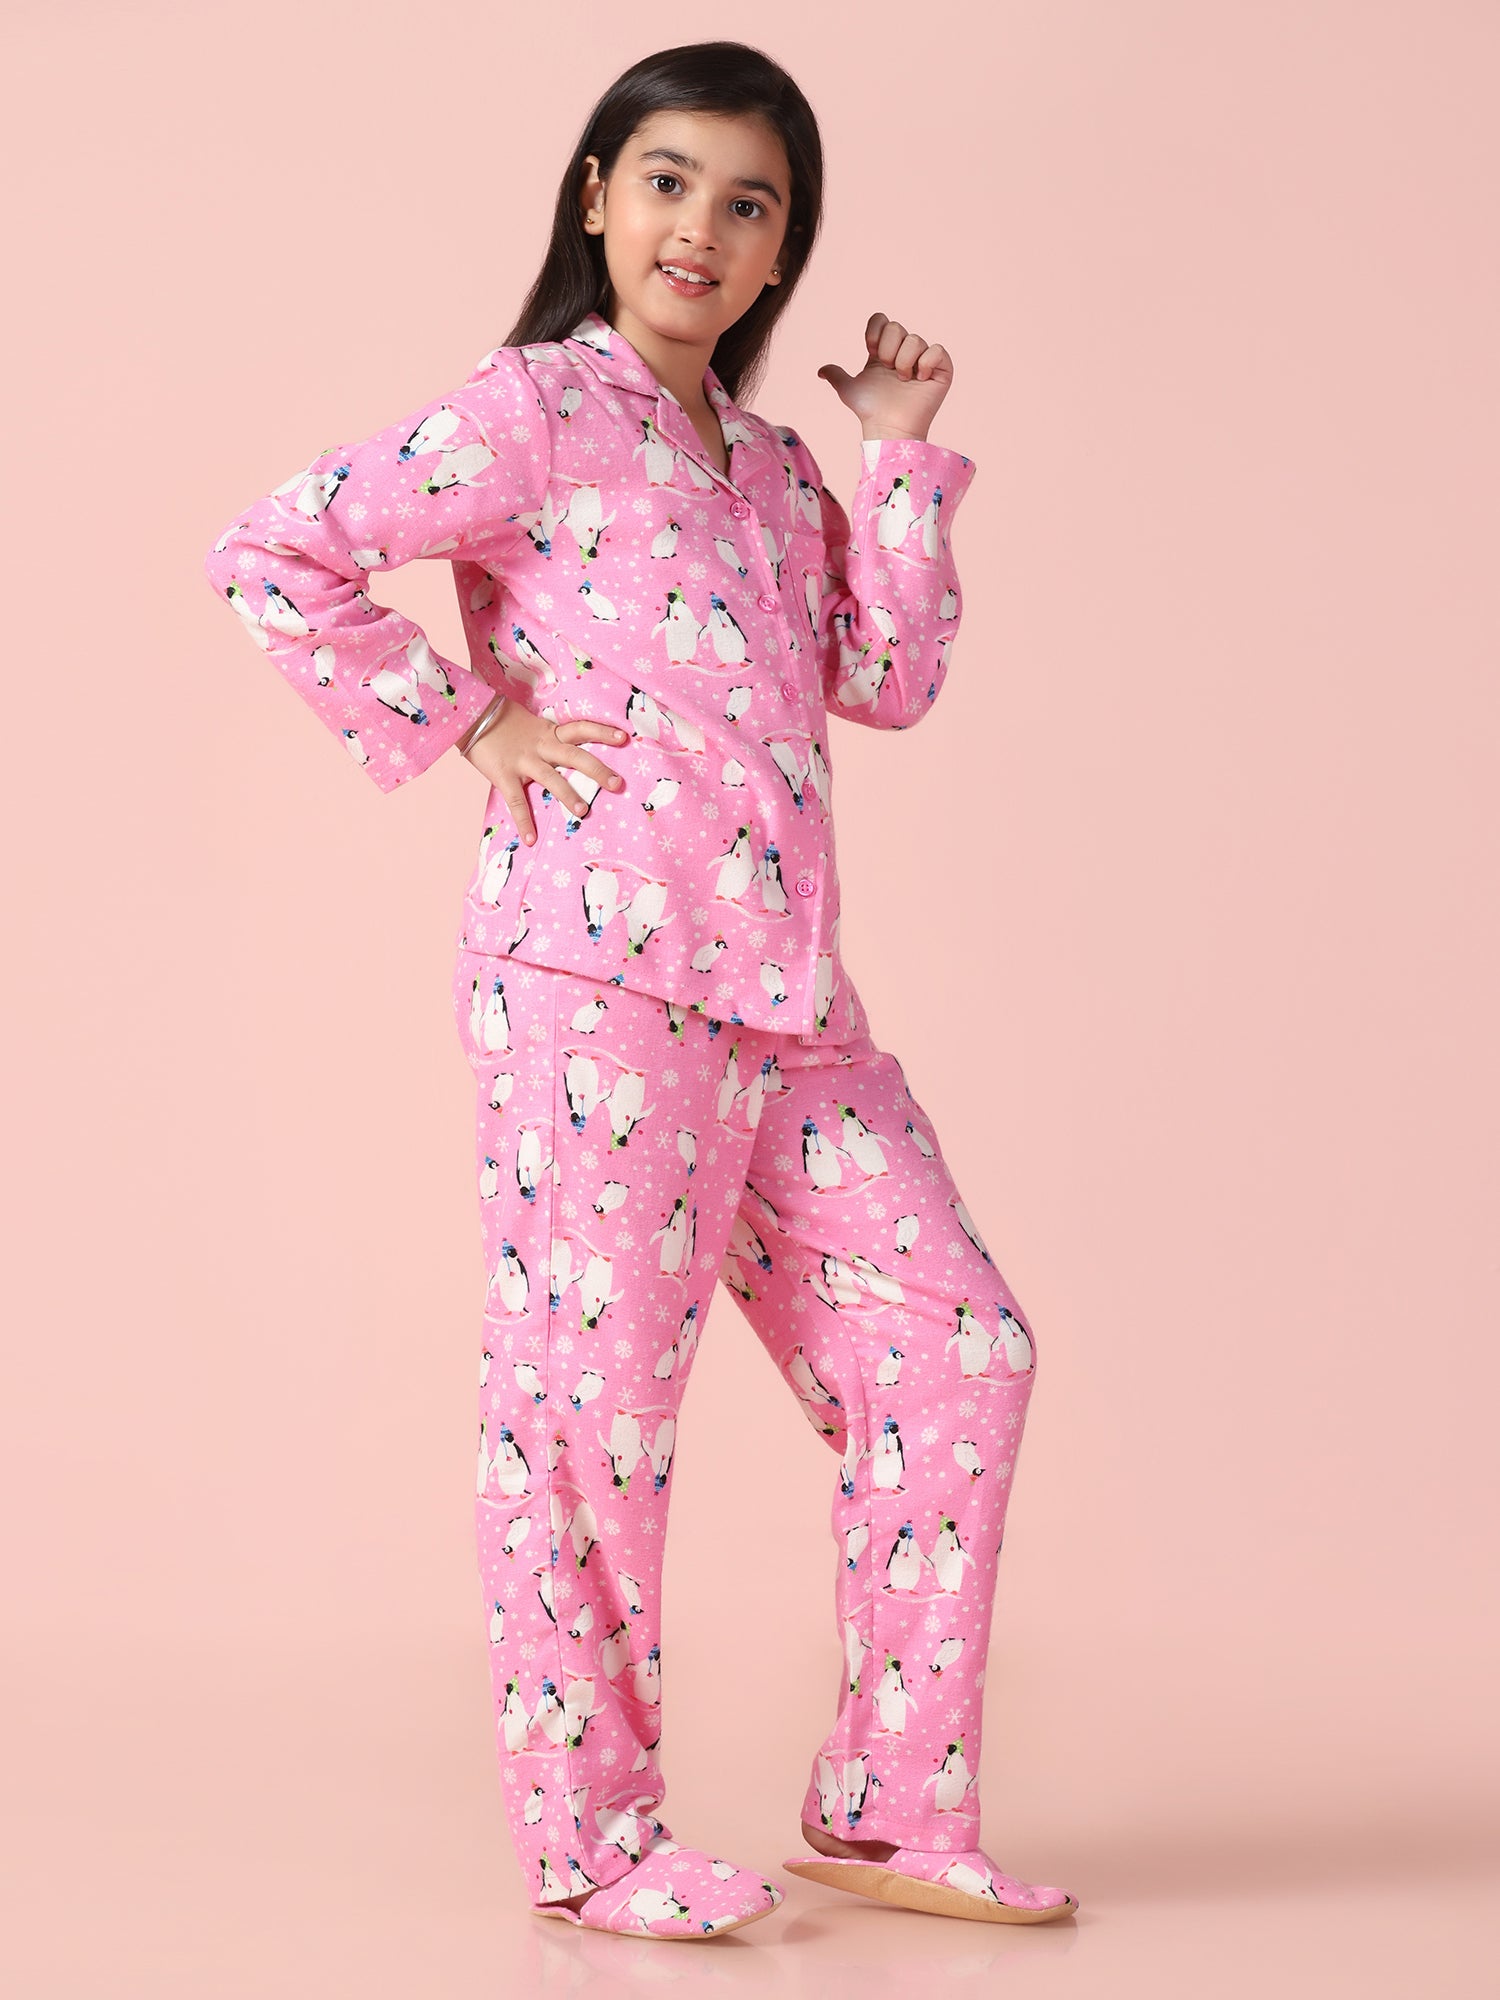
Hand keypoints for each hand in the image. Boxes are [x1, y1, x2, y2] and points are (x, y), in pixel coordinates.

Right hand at [463, 698, 628, 844]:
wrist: (469, 715)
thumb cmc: (501, 722)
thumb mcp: (531, 724)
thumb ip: (548, 738)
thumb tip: (567, 749)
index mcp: (549, 732)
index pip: (581, 728)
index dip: (602, 732)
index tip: (624, 739)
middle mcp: (541, 746)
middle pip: (575, 756)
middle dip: (598, 770)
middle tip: (618, 784)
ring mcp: (524, 760)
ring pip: (552, 778)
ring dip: (568, 795)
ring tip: (584, 811)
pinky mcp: (504, 774)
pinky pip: (516, 801)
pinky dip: (524, 822)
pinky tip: (530, 840)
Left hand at [817, 313, 953, 441]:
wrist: (888, 428)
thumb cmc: (871, 411)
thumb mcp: (849, 390)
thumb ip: (837, 375)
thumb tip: (821, 371)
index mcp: (885, 351)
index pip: (882, 321)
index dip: (875, 332)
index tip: (871, 351)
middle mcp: (904, 352)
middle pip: (896, 327)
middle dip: (888, 350)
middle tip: (888, 372)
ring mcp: (924, 360)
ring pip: (915, 340)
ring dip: (904, 362)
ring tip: (903, 381)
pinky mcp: (941, 370)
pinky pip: (937, 350)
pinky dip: (926, 363)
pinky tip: (920, 379)